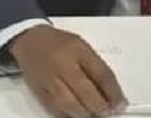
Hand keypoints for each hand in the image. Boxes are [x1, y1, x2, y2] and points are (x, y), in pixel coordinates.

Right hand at [9, 25, 127, 116]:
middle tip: (109, 111)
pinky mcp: (39, 91)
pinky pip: (56, 108)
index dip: (113, 91)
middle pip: (85, 91)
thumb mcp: (82, 46)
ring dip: (85, 113)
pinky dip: (69, 115)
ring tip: (95, 115)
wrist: (29, 39)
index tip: (121, 102)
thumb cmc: (58, 43)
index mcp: (77, 49)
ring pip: (69, 103)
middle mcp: (62, 64)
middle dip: (100, 106)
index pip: (100, 73)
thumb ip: (95, 66)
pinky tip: (78, 115)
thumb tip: (110, 90)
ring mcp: (49, 79)